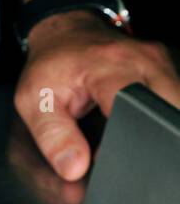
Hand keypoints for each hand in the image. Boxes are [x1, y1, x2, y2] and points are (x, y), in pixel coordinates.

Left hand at [14, 11, 179, 179]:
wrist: (66, 35)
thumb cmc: (52, 66)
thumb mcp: (37, 100)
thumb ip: (53, 135)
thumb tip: (74, 167)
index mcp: (110, 67)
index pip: (137, 110)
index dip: (125, 141)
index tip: (106, 152)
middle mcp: (144, 61)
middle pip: (165, 112)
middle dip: (147, 137)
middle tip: (117, 138)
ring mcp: (162, 63)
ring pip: (174, 107)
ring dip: (156, 126)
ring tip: (126, 124)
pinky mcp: (169, 68)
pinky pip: (174, 99)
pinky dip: (161, 114)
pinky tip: (140, 117)